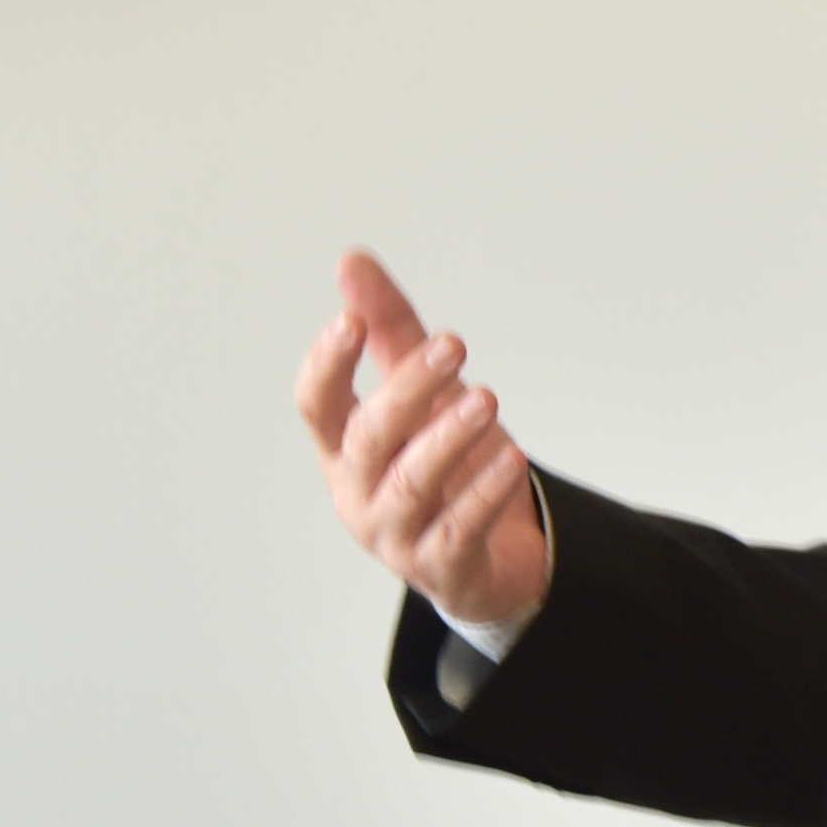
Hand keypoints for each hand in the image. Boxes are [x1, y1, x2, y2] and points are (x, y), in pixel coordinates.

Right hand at [295, 248, 553, 631]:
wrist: (487, 555)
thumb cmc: (444, 463)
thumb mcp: (420, 392)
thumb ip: (388, 329)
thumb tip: (352, 261)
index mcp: (343, 447)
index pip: (316, 404)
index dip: (327, 365)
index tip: (350, 321)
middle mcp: (359, 491)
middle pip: (370, 438)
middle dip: (409, 389)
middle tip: (452, 345)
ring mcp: (395, 534)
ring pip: (412, 484)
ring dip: (448, 438)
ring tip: (486, 400)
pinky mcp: (440, 566)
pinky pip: (458, 530)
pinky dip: (483, 494)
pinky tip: (510, 459)